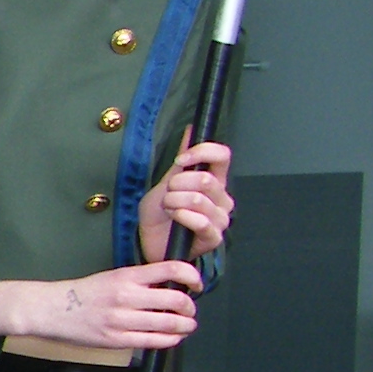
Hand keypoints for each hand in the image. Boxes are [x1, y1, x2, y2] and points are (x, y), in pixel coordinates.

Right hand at [0, 258, 204, 350]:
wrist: (51, 310)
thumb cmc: (82, 294)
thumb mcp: (112, 277)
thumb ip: (140, 282)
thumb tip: (170, 289)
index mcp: (126, 276)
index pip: (171, 269)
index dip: (191, 276)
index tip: (195, 284)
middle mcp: (127, 296)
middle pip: (176, 300)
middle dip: (190, 307)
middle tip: (190, 309)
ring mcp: (122, 320)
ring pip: (170, 324)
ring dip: (186, 326)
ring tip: (186, 325)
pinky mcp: (117, 340)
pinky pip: (154, 342)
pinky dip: (171, 340)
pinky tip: (172, 337)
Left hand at [140, 133, 233, 260]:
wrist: (150, 241)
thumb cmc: (160, 214)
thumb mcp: (165, 182)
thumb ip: (181, 160)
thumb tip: (191, 130)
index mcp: (214, 181)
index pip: (222, 156)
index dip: (201, 152)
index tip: (180, 160)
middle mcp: (222, 199)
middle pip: (207, 179)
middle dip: (177, 184)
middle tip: (167, 194)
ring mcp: (220, 219)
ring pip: (199, 199)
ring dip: (174, 202)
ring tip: (168, 208)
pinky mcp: (214, 237)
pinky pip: (201, 222)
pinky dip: (181, 216)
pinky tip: (174, 218)